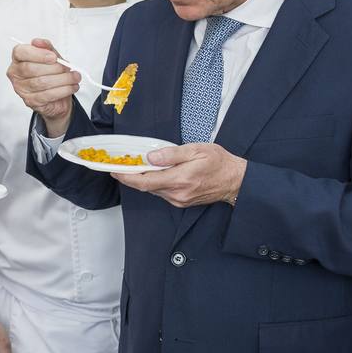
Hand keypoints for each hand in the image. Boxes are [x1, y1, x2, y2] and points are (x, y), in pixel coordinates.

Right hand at [7, 38, 79, 136]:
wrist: (56, 96)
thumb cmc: (52, 74)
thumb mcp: (52, 57)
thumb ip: (47, 48)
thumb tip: (39, 42)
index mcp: (18, 59)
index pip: (20, 52)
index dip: (37, 54)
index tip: (53, 57)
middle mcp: (16, 74)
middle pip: (31, 68)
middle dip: (54, 68)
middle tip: (67, 67)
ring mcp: (21, 89)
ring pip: (41, 82)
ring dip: (62, 79)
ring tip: (74, 77)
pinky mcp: (30, 101)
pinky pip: (47, 95)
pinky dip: (63, 90)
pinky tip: (71, 87)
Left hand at [117, 142, 247, 207]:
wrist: (235, 181)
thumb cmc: (219, 163)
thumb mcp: (197, 150)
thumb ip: (172, 154)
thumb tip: (151, 158)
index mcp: (180, 180)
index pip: (145, 181)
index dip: (127, 177)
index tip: (115, 171)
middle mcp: (177, 193)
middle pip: (146, 187)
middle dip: (132, 176)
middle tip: (122, 165)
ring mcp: (179, 200)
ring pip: (154, 190)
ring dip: (144, 180)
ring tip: (137, 166)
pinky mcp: (182, 202)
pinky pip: (162, 193)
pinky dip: (155, 183)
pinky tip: (155, 173)